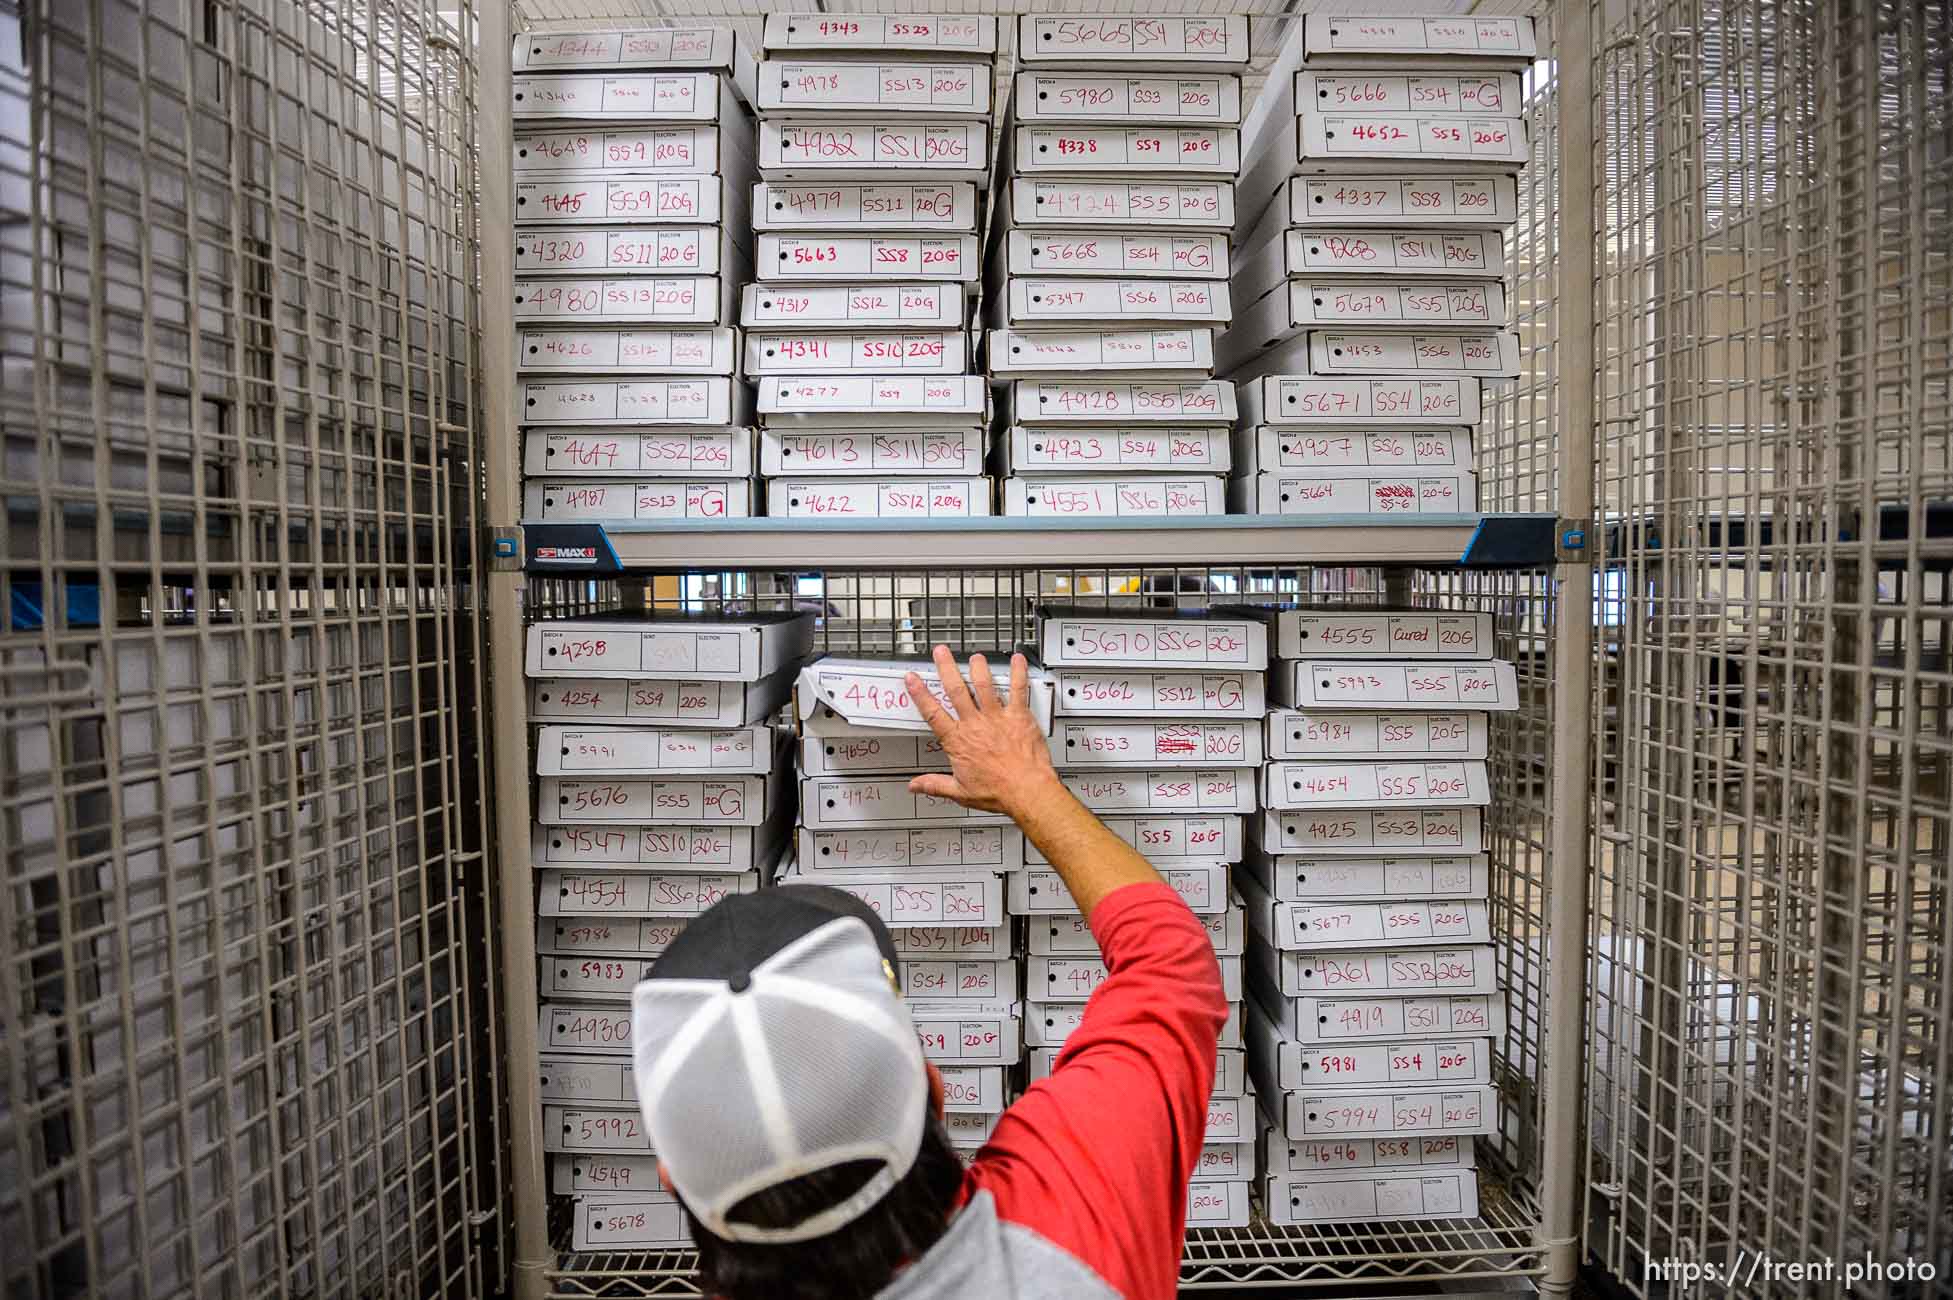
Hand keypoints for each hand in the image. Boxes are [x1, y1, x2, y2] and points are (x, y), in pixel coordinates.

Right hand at [905, 646, 1060, 817]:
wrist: (1026, 790)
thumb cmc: (998, 791)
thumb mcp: (960, 791)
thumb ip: (935, 784)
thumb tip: (916, 785)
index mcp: (958, 741)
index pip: (933, 713)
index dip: (920, 694)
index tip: (913, 680)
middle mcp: (975, 724)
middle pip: (956, 690)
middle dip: (946, 668)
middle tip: (941, 653)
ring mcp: (997, 717)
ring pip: (984, 685)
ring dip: (978, 668)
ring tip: (975, 656)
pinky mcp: (1019, 716)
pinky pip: (1018, 689)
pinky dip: (1018, 673)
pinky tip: (1017, 660)